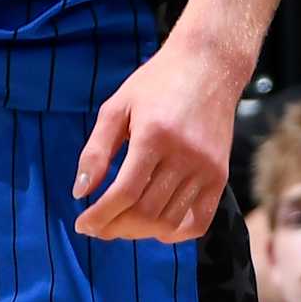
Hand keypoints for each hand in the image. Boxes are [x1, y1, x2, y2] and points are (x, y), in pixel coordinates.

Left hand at [73, 38, 241, 244]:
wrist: (207, 68)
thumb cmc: (154, 84)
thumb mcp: (116, 107)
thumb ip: (95, 151)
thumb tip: (79, 192)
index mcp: (154, 136)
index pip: (124, 193)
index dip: (100, 216)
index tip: (82, 225)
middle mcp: (184, 156)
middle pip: (146, 211)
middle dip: (115, 227)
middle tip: (96, 228)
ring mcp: (207, 169)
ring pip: (170, 220)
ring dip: (140, 232)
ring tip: (119, 226)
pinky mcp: (221, 176)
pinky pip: (200, 221)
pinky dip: (175, 233)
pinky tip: (153, 228)